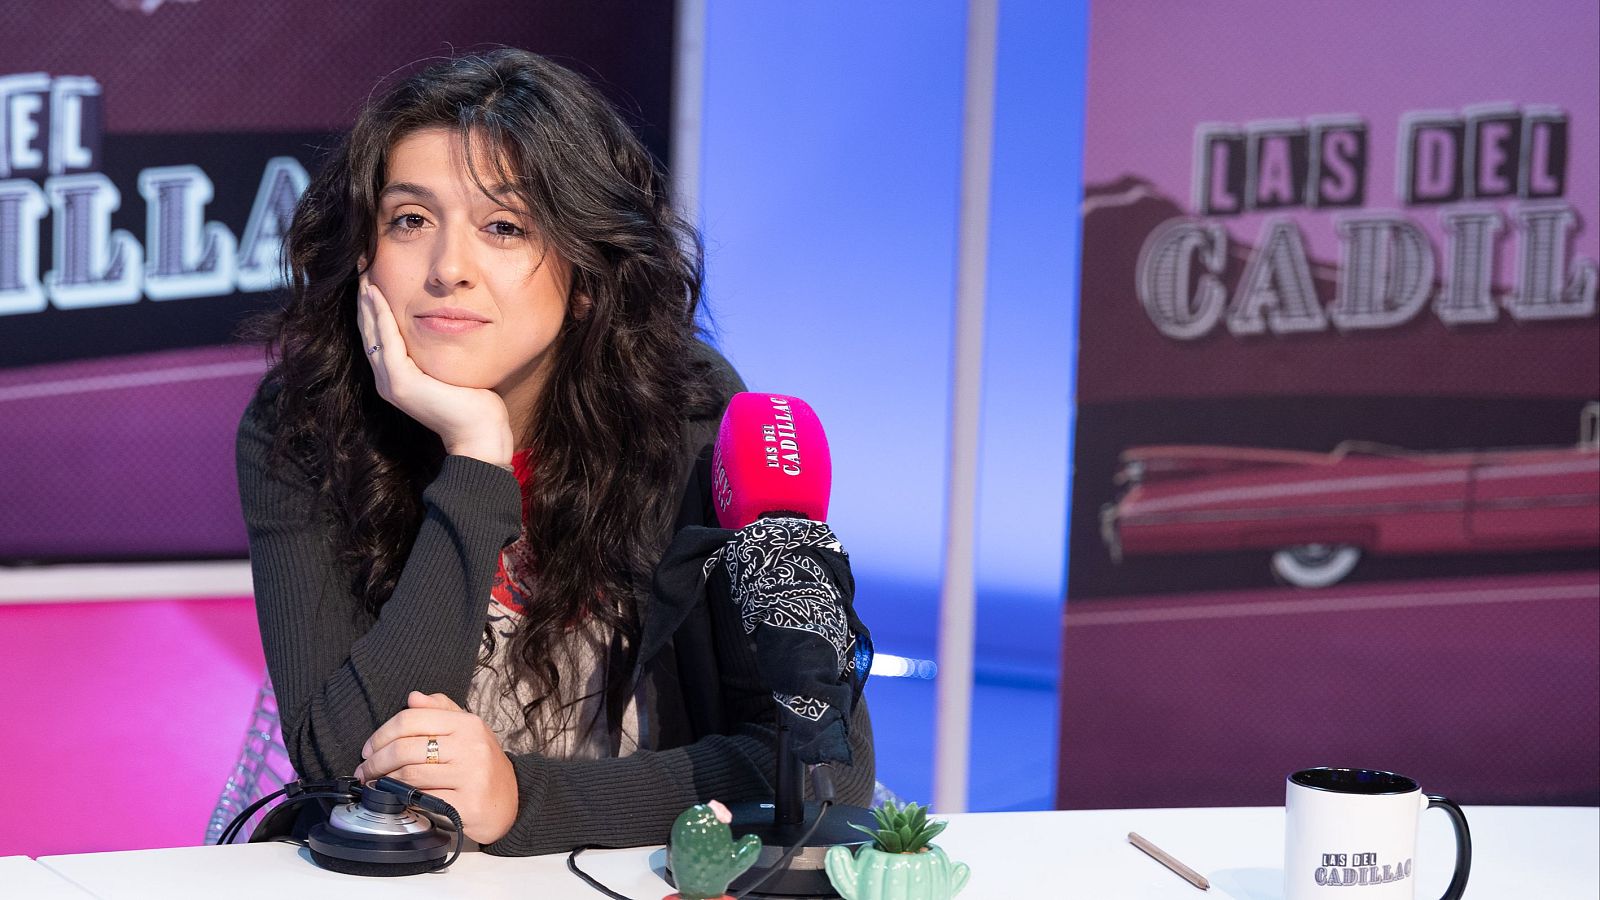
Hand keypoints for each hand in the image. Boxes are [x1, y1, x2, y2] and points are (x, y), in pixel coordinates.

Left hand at [353, 690, 519, 844]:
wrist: (511, 803)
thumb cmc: (483, 766)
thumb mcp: (468, 731)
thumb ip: (441, 710)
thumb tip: (413, 697)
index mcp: (468, 723)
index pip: (411, 719)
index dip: (381, 734)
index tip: (369, 748)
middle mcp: (471, 746)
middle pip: (405, 748)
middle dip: (376, 761)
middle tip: (364, 770)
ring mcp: (471, 776)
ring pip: (409, 775)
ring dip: (382, 781)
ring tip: (374, 784)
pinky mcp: (467, 804)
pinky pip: (422, 800)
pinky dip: (400, 799)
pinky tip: (394, 799)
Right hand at [356, 275, 514, 466]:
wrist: (479, 431)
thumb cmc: (473, 401)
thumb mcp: (448, 367)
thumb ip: (436, 350)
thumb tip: (447, 323)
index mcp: (395, 376)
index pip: (378, 335)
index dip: (372, 308)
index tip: (371, 279)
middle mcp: (386, 380)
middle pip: (368, 331)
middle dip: (363, 300)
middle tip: (361, 269)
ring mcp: (390, 383)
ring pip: (372, 334)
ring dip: (366, 304)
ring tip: (364, 277)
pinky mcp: (400, 383)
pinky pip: (387, 342)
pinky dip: (381, 318)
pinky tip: (377, 296)